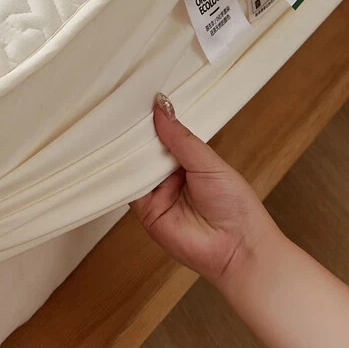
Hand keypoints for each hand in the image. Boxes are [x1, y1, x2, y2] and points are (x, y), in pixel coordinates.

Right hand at [130, 94, 281, 285]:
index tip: (135, 98)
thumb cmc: (235, 205)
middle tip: (117, 108)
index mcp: (188, 160)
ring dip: (124, 151)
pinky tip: (112, 157)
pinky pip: (127, 189)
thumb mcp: (209, 162)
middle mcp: (169, 175)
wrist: (238, 249)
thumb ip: (181, 137)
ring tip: (110, 127)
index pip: (163, 135)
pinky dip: (119, 175)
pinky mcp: (145, 211)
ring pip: (133, 167)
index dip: (151, 119)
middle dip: (134, 133)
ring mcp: (156, 193)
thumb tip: (160, 105)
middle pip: (145, 150)